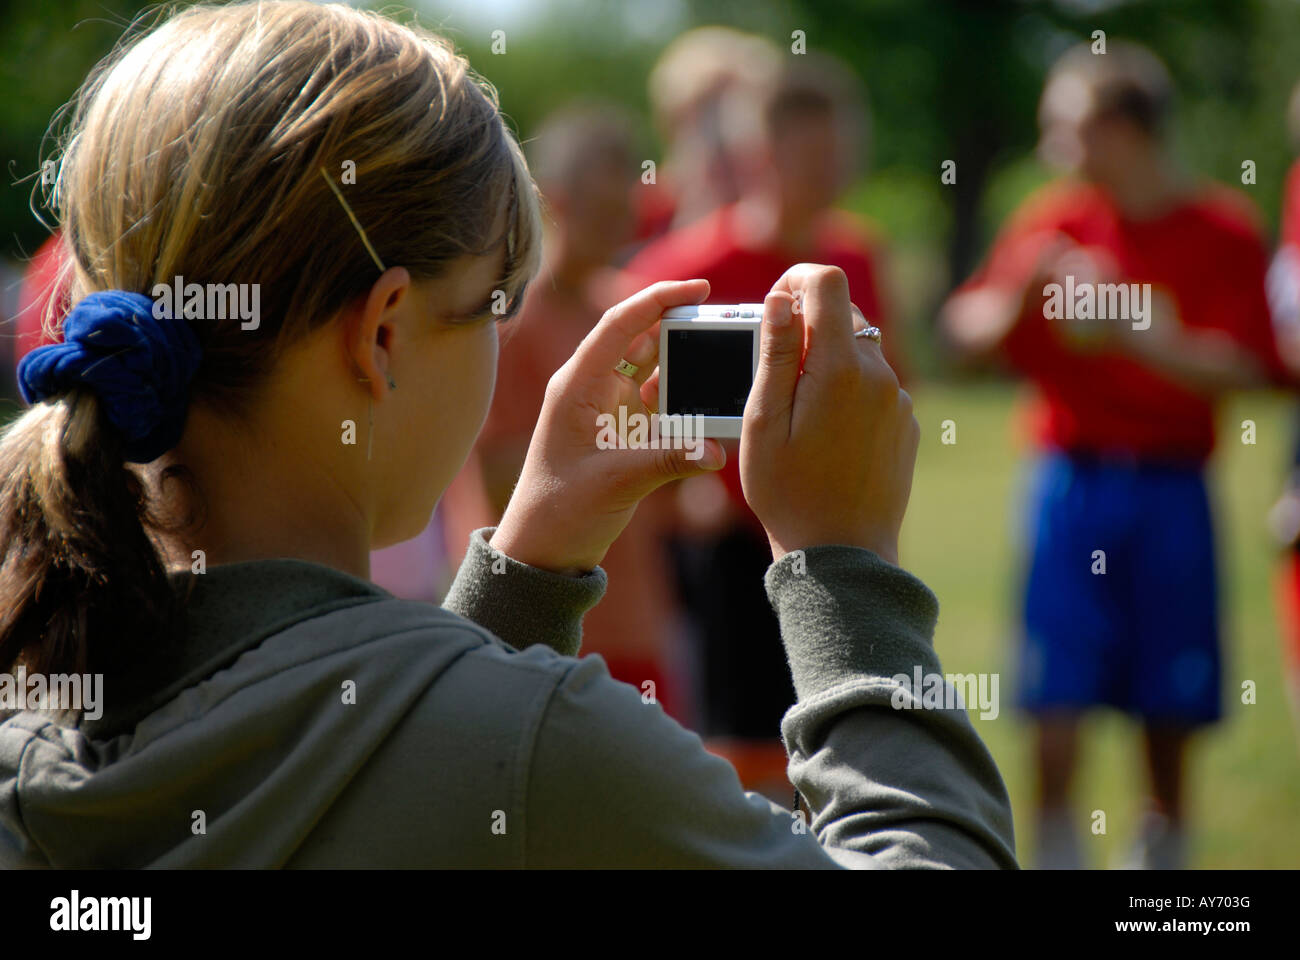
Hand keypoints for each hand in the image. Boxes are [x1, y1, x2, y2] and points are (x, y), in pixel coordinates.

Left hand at [491, 280, 726, 574]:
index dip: (659, 299)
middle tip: (723, 322)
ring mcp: (608, 409)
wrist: (544, 550)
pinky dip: (684, 397)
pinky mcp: (623, 432)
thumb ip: (667, 460)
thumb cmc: (560, 511)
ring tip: (724, 355)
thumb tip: (716, 449)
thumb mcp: (614, 483)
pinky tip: (711, 397)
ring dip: (685, 362)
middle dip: (681, 326)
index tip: (700, 288)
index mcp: (577, 385)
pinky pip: (659, 402)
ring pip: (653, 369)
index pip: (620, 324)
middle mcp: (592, 388)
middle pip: (641, 339)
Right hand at [739, 264, 919, 564]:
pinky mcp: (905, 425)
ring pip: (859, 354)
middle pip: (845, 317)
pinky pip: (874, 388)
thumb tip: (780, 299)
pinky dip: (847, 394)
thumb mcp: (763, 422)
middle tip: (774, 375)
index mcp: (841, 368)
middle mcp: (880, 376)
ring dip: (827, 366)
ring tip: (798, 418)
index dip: (796, 281)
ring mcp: (898, 402)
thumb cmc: (789, 493)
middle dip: (808, 329)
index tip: (774, 307)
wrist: (842, 556)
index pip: (828, 284)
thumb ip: (775, 354)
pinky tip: (826, 439)